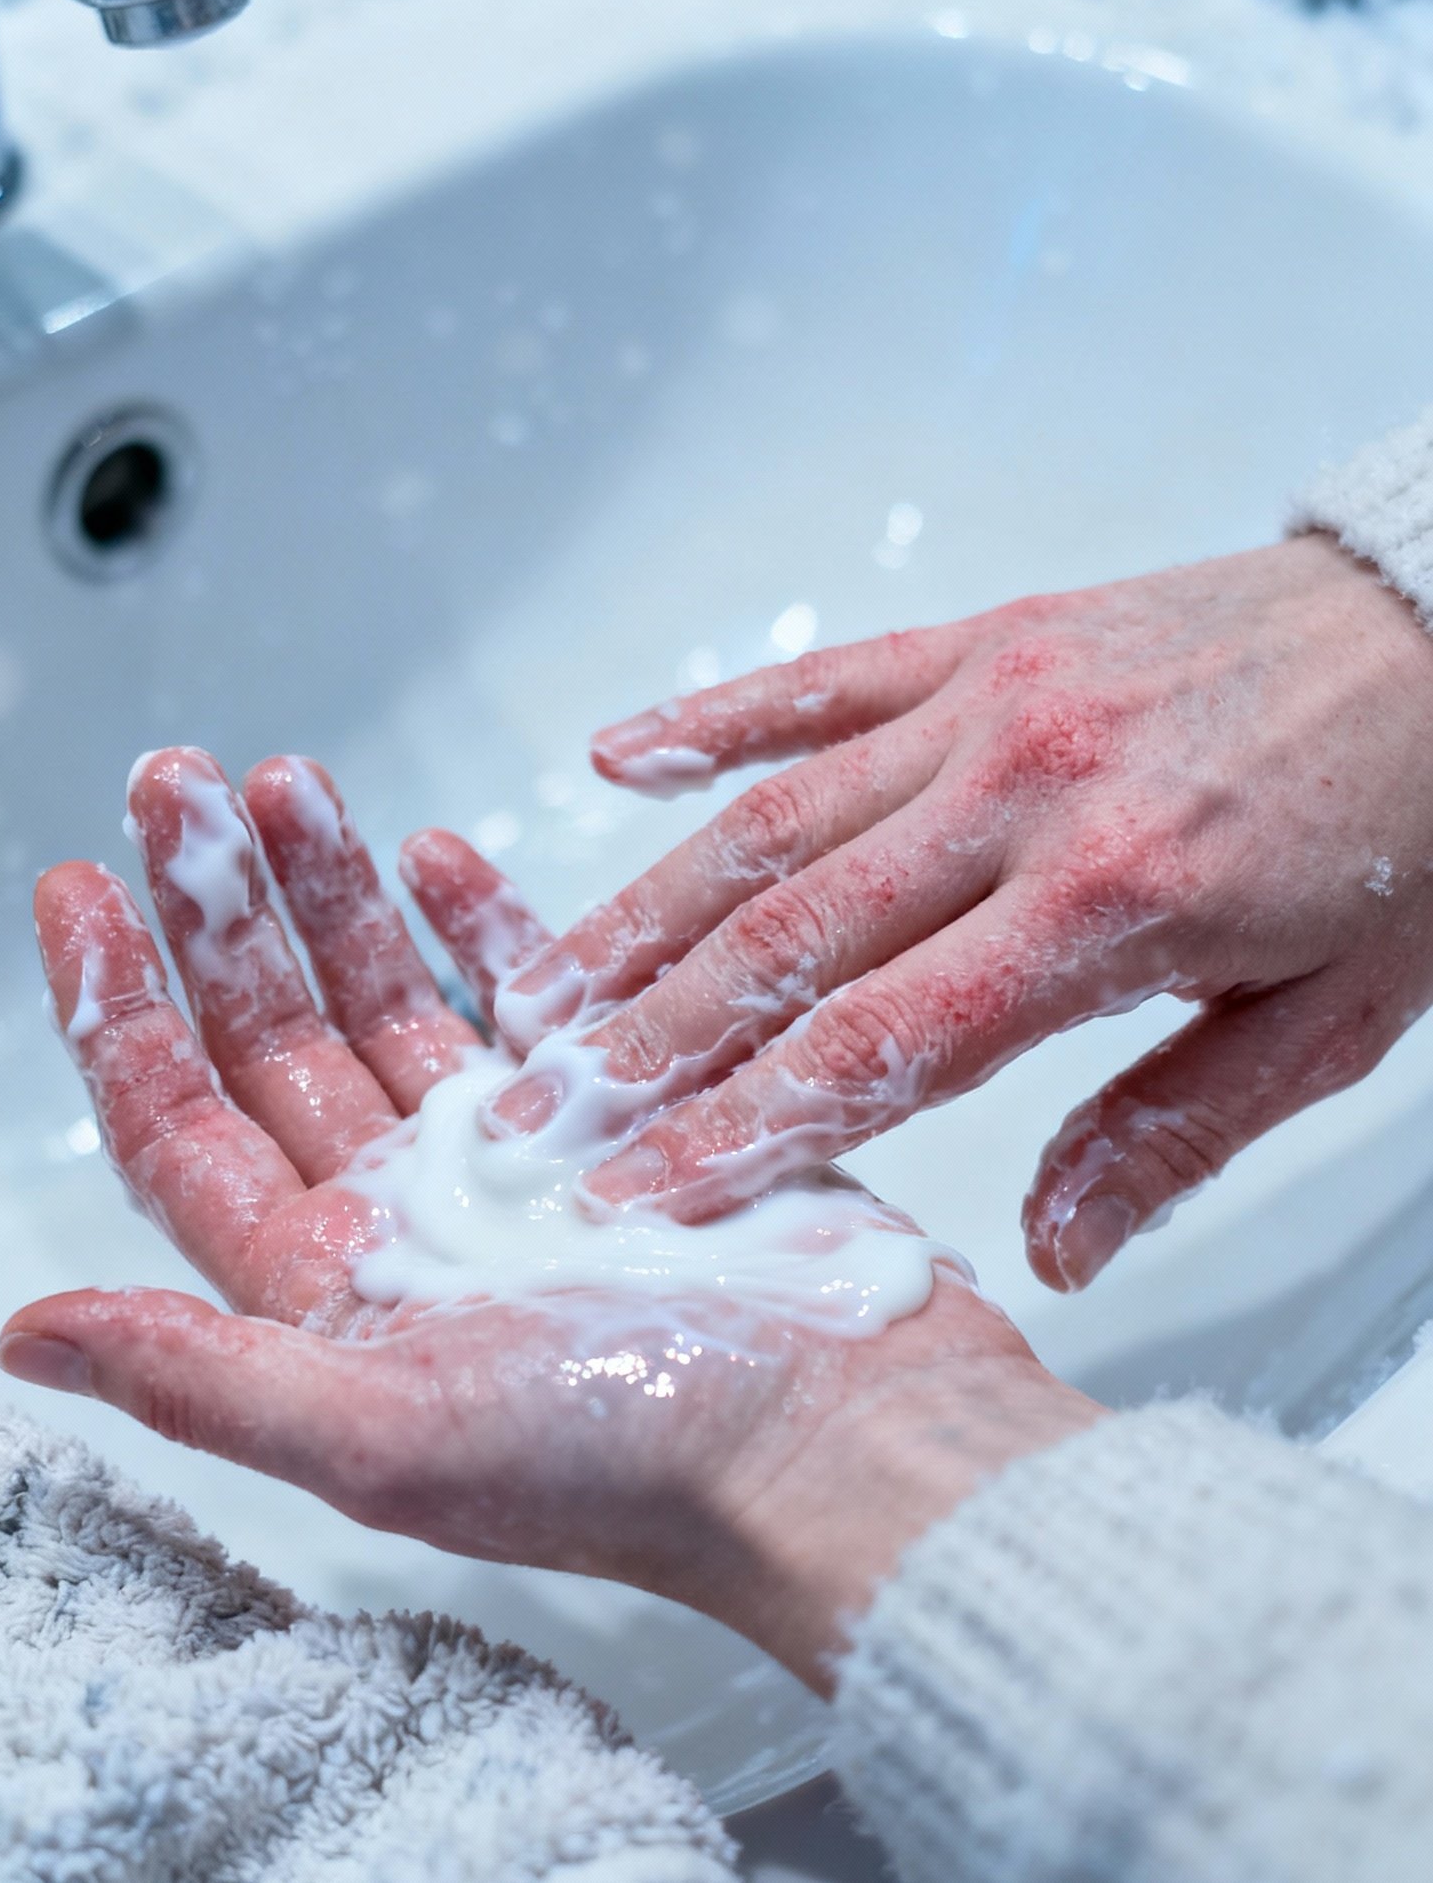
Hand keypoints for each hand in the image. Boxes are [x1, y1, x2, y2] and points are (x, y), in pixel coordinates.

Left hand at [0, 749, 1096, 1690]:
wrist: (844, 1441)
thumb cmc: (628, 1464)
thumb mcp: (383, 1436)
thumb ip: (201, 1376)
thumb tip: (21, 1336)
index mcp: (332, 1299)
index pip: (185, 1131)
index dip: (122, 1009)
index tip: (80, 888)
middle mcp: (410, 1226)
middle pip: (276, 1040)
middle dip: (223, 908)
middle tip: (179, 782)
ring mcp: (517, 1167)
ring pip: (389, 1002)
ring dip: (332, 892)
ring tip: (287, 780)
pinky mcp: (628, 1119)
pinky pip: (530, 1001)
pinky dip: (480, 923)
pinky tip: (432, 852)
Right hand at [490, 535, 1432, 1288]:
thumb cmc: (1410, 832)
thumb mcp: (1328, 1023)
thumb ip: (1172, 1135)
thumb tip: (1045, 1248)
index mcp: (1109, 905)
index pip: (876, 1047)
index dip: (738, 1132)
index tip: (638, 1197)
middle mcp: (1023, 792)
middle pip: (786, 939)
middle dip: (646, 1043)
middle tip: (536, 1116)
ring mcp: (993, 700)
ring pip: (771, 817)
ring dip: (640, 913)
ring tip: (537, 995)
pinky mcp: (988, 635)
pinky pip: (819, 680)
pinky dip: (709, 723)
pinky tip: (611, 760)